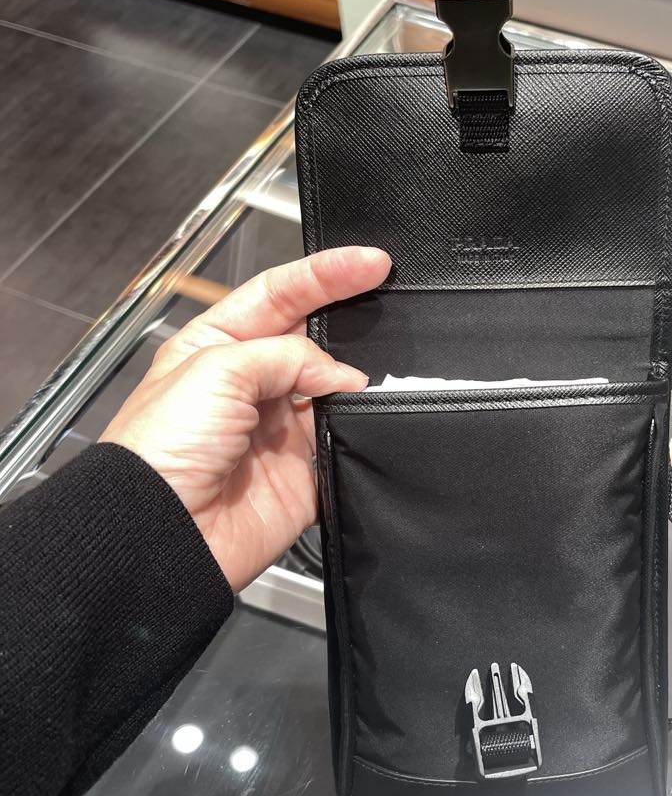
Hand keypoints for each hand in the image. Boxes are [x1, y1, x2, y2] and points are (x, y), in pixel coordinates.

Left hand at [101, 246, 391, 589]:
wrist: (163, 533)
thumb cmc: (161, 450)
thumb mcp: (216, 370)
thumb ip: (286, 356)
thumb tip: (340, 374)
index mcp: (216, 346)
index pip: (280, 295)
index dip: (326, 275)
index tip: (371, 263)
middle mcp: (250, 383)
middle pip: (313, 338)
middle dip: (348, 322)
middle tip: (386, 302)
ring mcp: (278, 428)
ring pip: (335, 390)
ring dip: (354, 383)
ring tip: (360, 382)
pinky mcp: (302, 471)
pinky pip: (345, 442)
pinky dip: (359, 431)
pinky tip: (362, 419)